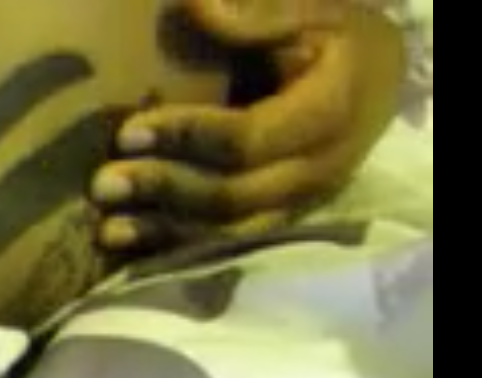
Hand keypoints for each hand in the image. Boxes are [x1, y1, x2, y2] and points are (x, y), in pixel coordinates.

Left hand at [90, 0, 404, 252]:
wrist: (378, 81)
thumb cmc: (336, 40)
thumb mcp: (314, 14)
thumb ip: (260, 15)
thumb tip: (197, 4)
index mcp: (328, 117)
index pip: (247, 140)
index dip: (186, 138)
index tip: (128, 132)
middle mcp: (316, 173)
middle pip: (233, 197)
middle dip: (165, 192)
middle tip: (103, 185)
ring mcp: (300, 205)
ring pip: (229, 234)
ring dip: (165, 233)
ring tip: (108, 230)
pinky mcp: (282, 221)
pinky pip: (229, 247)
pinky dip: (179, 248)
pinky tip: (134, 249)